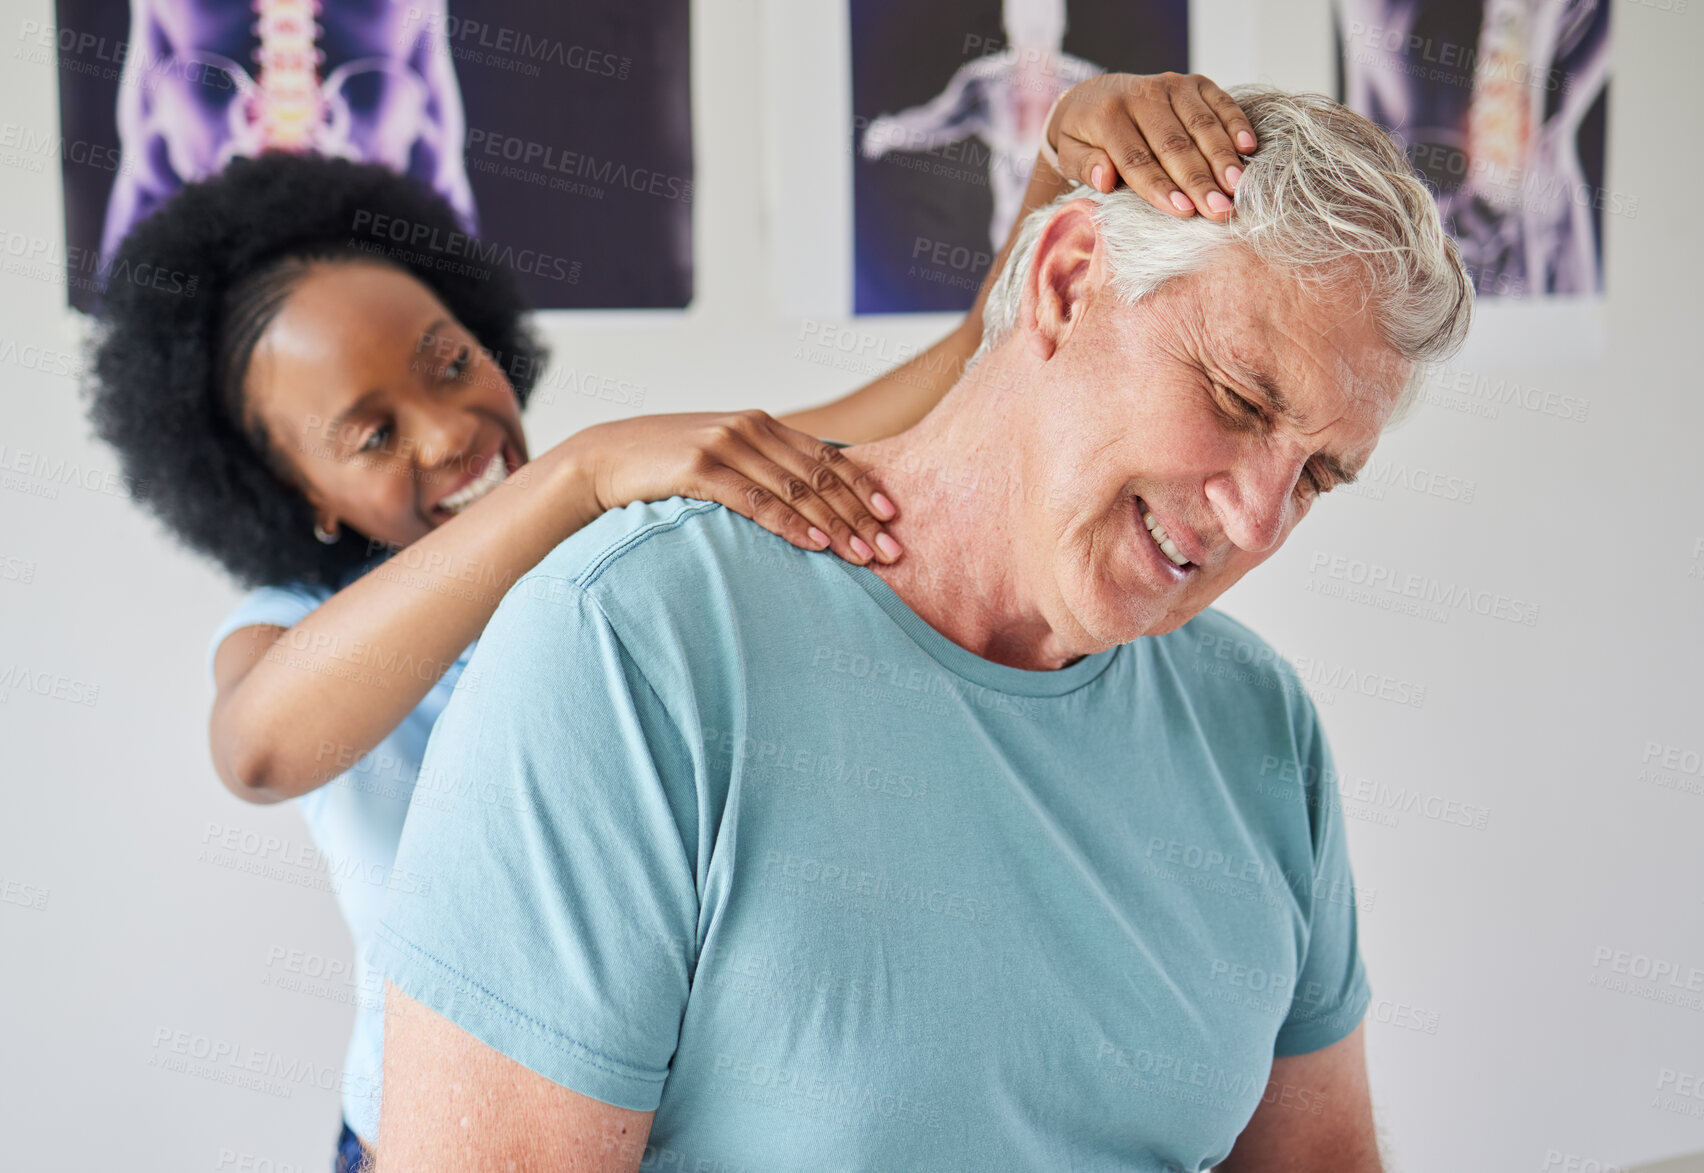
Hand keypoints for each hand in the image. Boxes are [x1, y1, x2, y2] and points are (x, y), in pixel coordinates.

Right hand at [574, 409, 900, 564]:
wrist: (603, 458)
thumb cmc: (666, 466)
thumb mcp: (722, 458)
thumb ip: (762, 469)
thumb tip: (808, 502)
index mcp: (762, 425)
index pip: (827, 457)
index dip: (864, 486)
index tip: (893, 516)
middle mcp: (751, 428)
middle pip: (820, 475)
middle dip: (860, 515)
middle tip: (891, 549)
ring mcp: (726, 445)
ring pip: (796, 490)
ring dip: (835, 526)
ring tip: (864, 556)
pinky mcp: (700, 467)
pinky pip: (757, 501)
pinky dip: (791, 524)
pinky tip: (816, 545)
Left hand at [1045, 72, 1256, 221]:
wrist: (1095, 94)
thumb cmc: (1085, 135)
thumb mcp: (1070, 151)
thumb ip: (1084, 165)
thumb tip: (1104, 178)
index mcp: (1107, 116)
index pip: (1136, 158)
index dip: (1160, 186)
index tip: (1183, 212)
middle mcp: (1142, 95)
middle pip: (1174, 144)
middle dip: (1198, 180)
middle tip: (1219, 210)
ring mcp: (1171, 86)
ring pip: (1201, 124)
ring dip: (1222, 157)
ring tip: (1238, 188)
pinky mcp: (1194, 82)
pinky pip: (1220, 101)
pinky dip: (1236, 123)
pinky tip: (1249, 148)